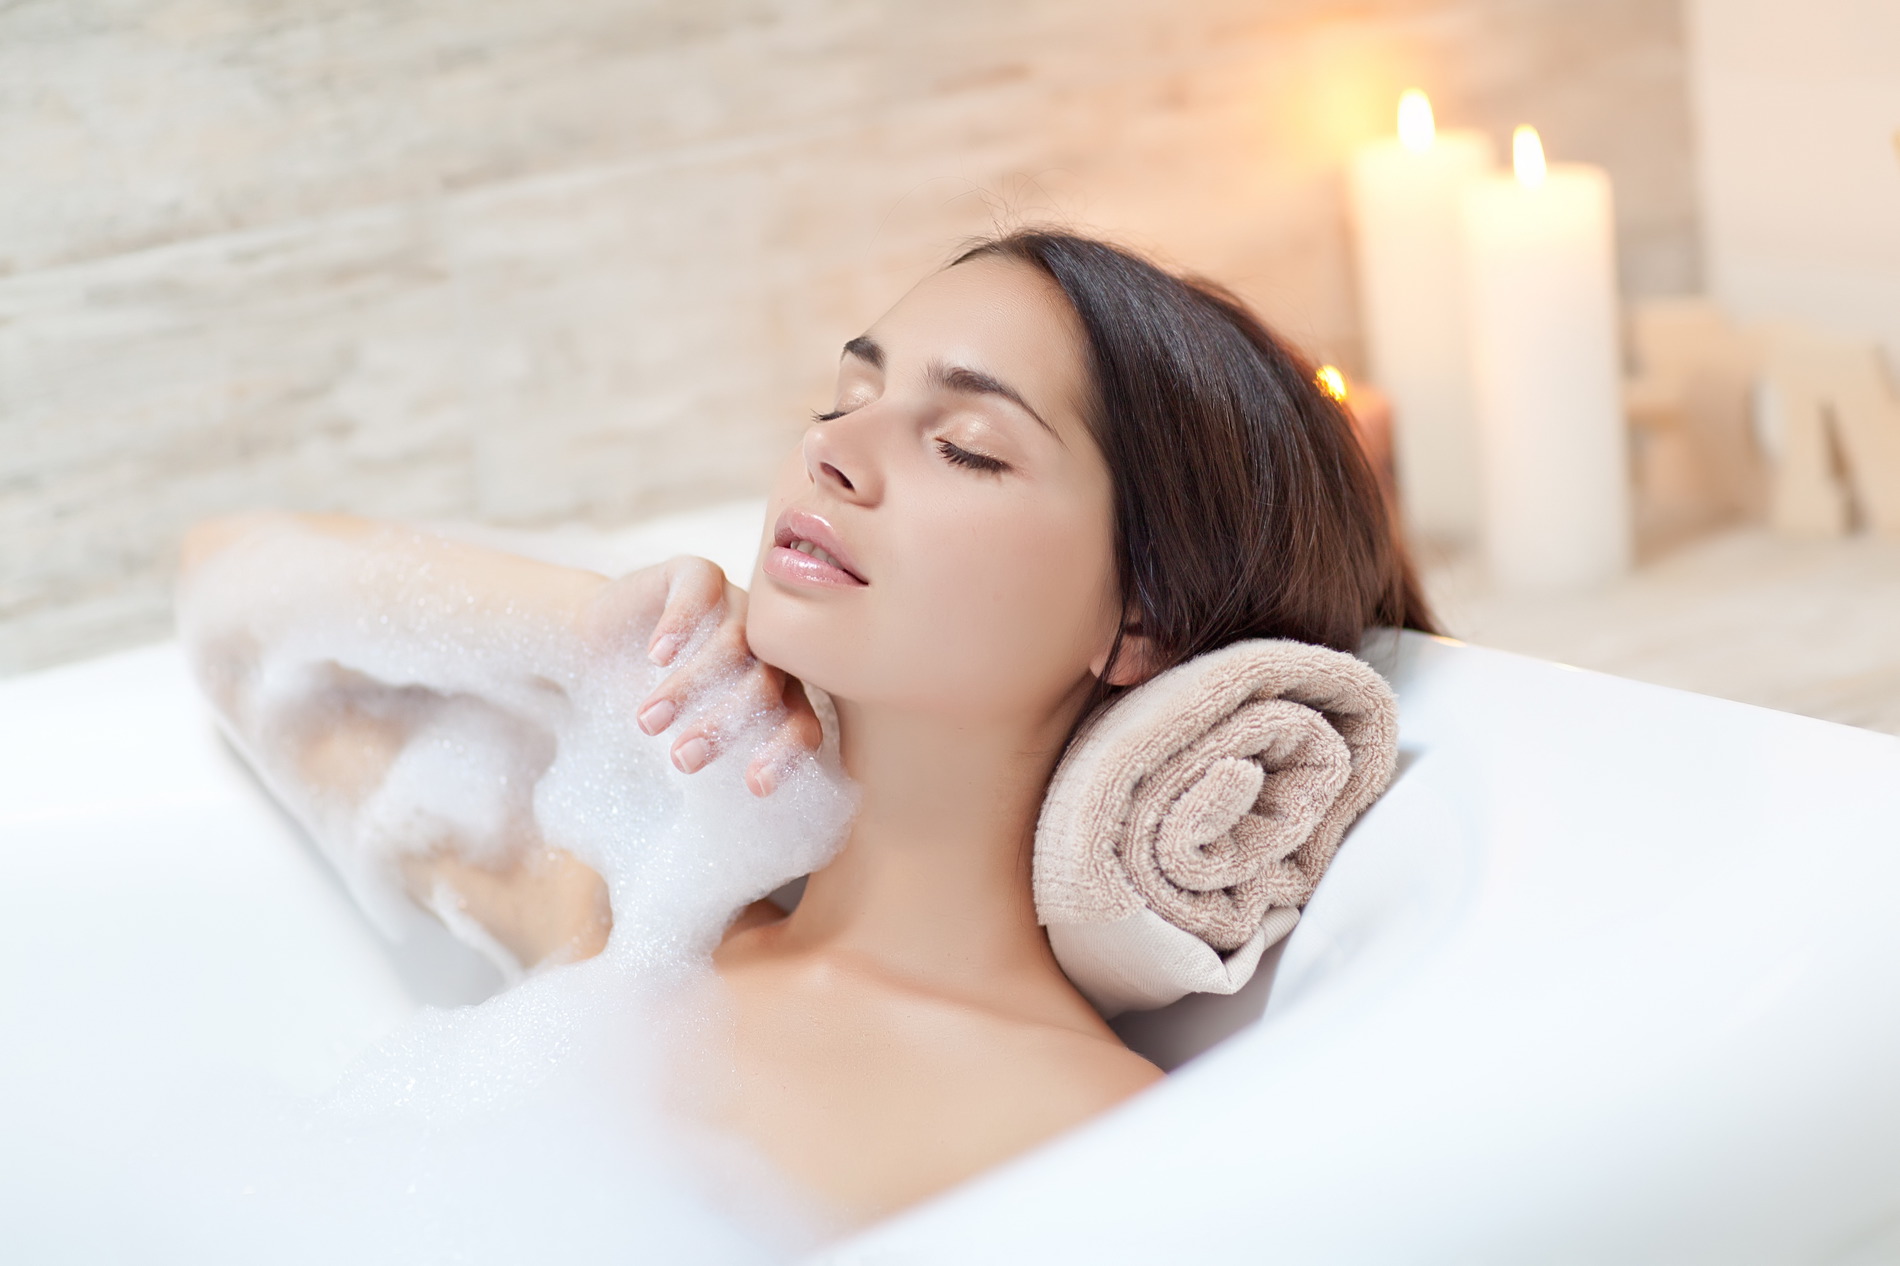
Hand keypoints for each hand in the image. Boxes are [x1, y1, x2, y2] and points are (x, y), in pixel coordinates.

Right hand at [589, 556, 821, 795]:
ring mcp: (735, 606)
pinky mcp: (695, 574)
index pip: (801, 722)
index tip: (754, 787)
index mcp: (777, 693)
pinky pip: (701, 591)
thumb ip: (709, 763)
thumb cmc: (643, 702)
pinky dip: (681, 624)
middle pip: (767, 684)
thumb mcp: (678, 738)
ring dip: (690, 688)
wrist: (593, 645)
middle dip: (726, 726)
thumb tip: (726, 838)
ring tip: (648, 723)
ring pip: (733, 642)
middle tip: (683, 761)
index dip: (784, 752)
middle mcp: (766, 648)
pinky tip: (656, 656)